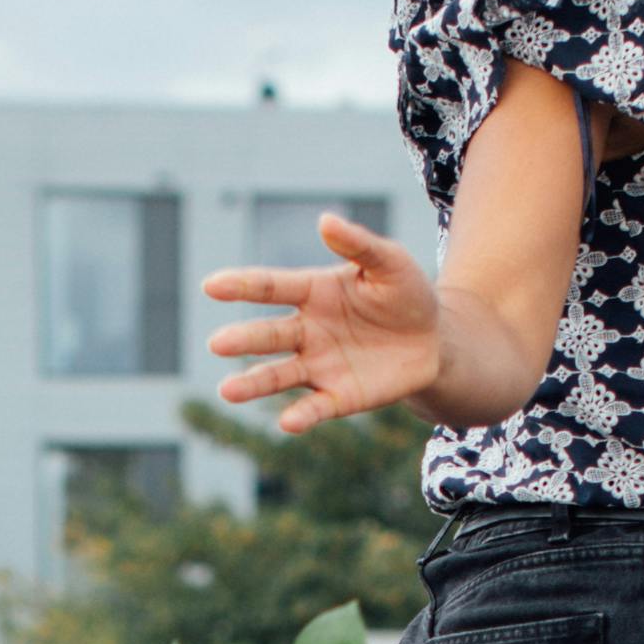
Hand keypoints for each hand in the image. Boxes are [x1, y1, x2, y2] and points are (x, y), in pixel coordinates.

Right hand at [201, 215, 444, 435]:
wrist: (432, 341)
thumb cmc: (405, 294)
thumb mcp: (390, 262)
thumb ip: (358, 244)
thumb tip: (325, 220)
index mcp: (312, 292)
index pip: (271, 287)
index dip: (242, 286)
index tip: (211, 286)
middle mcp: (307, 331)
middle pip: (269, 336)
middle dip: (243, 340)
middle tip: (217, 344)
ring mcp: (319, 366)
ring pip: (279, 375)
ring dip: (254, 384)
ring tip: (227, 392)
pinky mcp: (339, 396)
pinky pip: (316, 407)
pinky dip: (301, 416)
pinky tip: (287, 422)